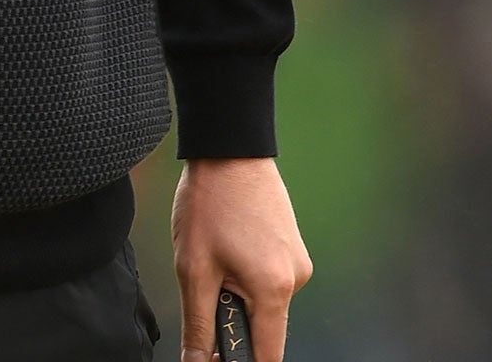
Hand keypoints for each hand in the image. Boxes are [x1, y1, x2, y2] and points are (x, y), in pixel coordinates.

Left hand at [172, 156, 311, 361]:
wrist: (230, 149)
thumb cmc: (210, 202)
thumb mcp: (193, 268)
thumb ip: (199, 323)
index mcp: (274, 290)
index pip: (267, 355)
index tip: (214, 357)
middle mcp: (296, 279)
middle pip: (264, 327)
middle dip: (232, 319)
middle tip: (206, 284)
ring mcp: (297, 261)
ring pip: (264, 300)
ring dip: (237, 292)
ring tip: (215, 252)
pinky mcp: (292, 246)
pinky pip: (268, 277)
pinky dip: (246, 273)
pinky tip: (228, 243)